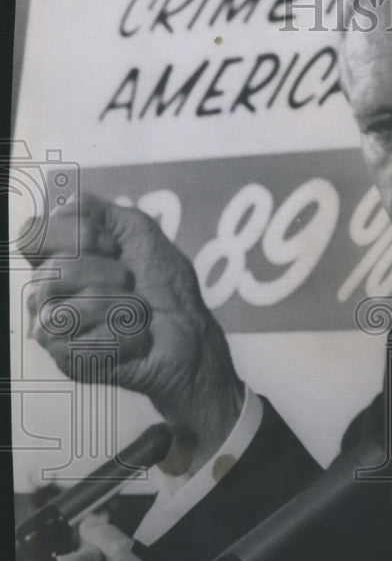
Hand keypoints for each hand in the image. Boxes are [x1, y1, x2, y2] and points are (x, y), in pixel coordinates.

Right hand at [23, 193, 243, 474]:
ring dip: (119, 306)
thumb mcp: (141, 234)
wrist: (189, 332)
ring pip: (63, 307)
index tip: (112, 246)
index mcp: (60, 258)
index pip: (33, 234)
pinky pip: (82, 340)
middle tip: (130, 283)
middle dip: (108, 273)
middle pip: (53, 271)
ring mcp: (54, 327)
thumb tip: (66, 202)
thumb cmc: (165, 285)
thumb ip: (103, 213)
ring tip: (135, 312)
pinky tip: (134, 338)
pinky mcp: (68, 359)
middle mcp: (48, 291)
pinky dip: (123, 335)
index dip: (78, 235)